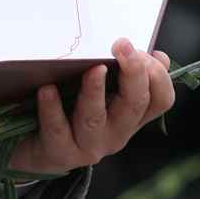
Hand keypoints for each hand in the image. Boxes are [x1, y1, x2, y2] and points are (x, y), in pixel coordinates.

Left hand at [11, 39, 175, 175]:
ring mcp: (89, 146)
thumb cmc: (73, 115)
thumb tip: (156, 55)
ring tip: (92, 68)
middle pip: (135, 104)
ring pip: (96, 118)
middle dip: (133, 73)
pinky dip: (52, 108)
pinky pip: (57, 130)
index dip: (158, 75)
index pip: (160, 99)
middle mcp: (116, 133)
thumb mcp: (105, 96)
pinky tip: (47, 89)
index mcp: (131, 117)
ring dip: (95, 91)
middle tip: (123, 45)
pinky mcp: (60, 152)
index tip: (143, 51)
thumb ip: (127, 76)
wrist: (39, 152)